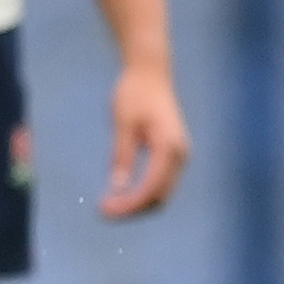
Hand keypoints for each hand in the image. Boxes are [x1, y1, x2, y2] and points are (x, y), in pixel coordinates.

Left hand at [96, 63, 191, 218]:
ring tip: (111, 204)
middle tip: (104, 210)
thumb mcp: (123, 124)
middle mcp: (180, 155)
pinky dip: (143, 193)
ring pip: (161, 193)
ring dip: (138, 203)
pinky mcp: (173, 154)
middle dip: (132, 209)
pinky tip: (123, 193)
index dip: (128, 205)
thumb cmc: (135, 93)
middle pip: (159, 197)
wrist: (150, 73)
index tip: (104, 210)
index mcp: (169, 148)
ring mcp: (180, 156)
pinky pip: (161, 182)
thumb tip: (118, 187)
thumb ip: (122, 156)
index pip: (150, 189)